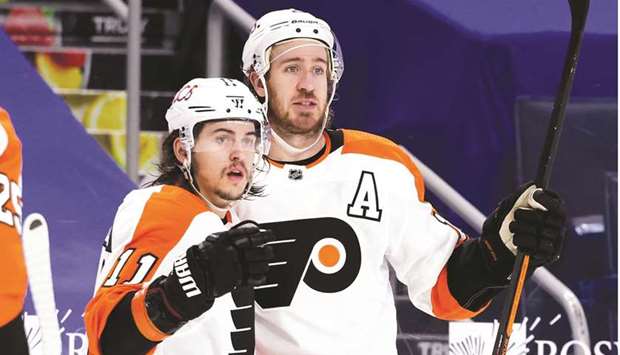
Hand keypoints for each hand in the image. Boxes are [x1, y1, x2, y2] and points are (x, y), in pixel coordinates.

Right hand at [145, 221, 274, 332]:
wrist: (193, 275)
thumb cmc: (202, 256)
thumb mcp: (212, 239)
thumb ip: (228, 234)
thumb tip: (244, 230)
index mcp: (228, 241)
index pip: (251, 234)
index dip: (263, 234)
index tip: (269, 234)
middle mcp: (233, 252)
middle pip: (259, 250)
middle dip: (267, 250)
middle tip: (270, 250)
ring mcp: (235, 266)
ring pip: (259, 265)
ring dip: (265, 263)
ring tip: (265, 262)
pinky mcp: (235, 280)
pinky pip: (253, 279)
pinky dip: (260, 277)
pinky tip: (261, 276)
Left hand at [481, 183, 566, 275]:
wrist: (495, 250)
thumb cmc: (502, 226)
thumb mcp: (506, 208)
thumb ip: (518, 196)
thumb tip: (533, 185)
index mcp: (549, 212)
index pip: (557, 205)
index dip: (547, 199)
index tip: (535, 195)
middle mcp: (556, 226)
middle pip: (546, 217)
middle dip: (526, 215)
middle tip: (516, 215)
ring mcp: (554, 241)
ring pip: (541, 231)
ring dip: (520, 228)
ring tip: (512, 229)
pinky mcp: (549, 255)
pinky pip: (538, 245)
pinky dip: (523, 241)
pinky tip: (516, 241)